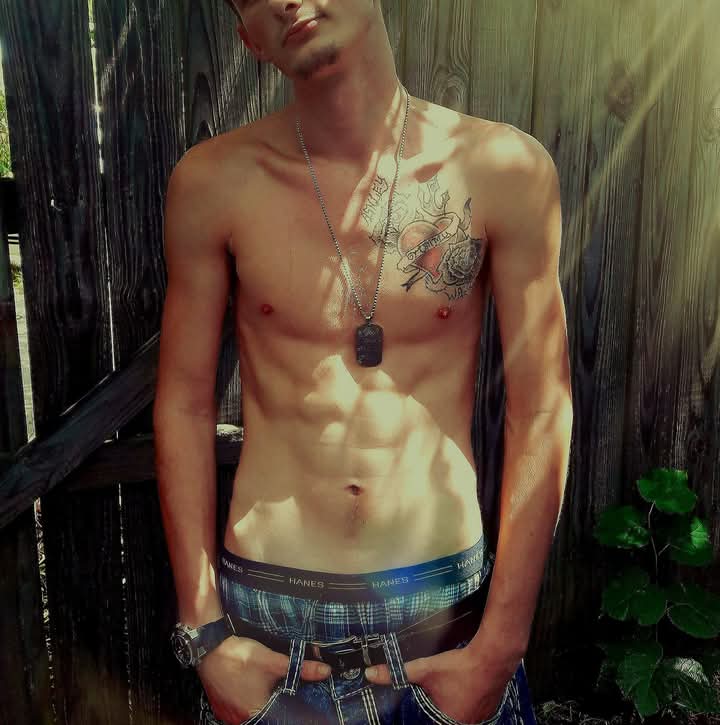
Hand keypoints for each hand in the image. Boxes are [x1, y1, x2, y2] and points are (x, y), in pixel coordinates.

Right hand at [197, 636, 330, 724]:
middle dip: (273, 704)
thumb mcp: (274, 662)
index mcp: (256, 712)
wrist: (209, 647)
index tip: (290, 701)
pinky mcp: (219, 707)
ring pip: (249, 714)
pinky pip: (237, 710)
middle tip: (275, 690)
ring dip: (258, 704)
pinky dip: (245, 702)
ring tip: (262, 688)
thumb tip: (324, 671)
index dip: (288, 710)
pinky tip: (249, 688)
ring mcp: (227, 715)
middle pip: (264, 715)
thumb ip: (300, 668)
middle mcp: (240, 719)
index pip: (279, 717)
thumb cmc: (239, 656)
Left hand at [364, 643, 518, 722]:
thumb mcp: (425, 670)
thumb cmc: (459, 667)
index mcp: (447, 723)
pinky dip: (465, 700)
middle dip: (437, 707)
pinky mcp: (488, 708)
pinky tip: (463, 687)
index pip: (427, 722)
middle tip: (437, 692)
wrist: (492, 657)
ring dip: (452, 704)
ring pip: (458, 714)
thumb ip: (398, 673)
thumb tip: (371, 674)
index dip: (423, 712)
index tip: (425, 702)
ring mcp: (480, 719)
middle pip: (443, 718)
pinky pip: (472, 709)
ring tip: (449, 689)